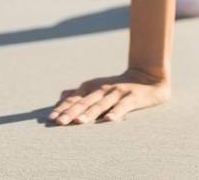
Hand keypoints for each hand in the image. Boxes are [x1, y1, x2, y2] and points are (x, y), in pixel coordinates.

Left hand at [48, 67, 170, 125]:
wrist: (148, 76)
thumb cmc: (119, 86)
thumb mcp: (98, 88)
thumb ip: (81, 93)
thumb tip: (62, 96)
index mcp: (92, 88)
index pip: (74, 99)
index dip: (62, 108)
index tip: (50, 118)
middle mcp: (102, 89)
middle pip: (84, 102)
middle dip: (70, 112)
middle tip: (59, 122)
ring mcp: (117, 92)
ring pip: (101, 104)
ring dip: (89, 113)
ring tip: (78, 121)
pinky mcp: (132, 97)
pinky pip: (123, 106)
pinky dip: (116, 112)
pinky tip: (109, 120)